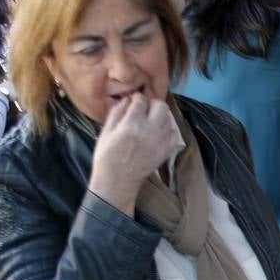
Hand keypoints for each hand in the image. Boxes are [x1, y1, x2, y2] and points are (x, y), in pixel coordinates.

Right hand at [87, 93, 179, 212]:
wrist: (117, 181)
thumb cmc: (107, 157)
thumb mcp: (106, 131)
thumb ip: (117, 112)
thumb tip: (127, 99)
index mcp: (132, 124)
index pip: (141, 100)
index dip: (137, 98)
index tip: (133, 100)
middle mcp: (150, 131)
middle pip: (161, 106)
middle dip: (152, 104)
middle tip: (144, 109)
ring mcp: (161, 142)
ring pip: (168, 118)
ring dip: (160, 116)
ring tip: (149, 121)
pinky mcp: (166, 151)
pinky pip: (173, 134)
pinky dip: (167, 131)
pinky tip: (157, 133)